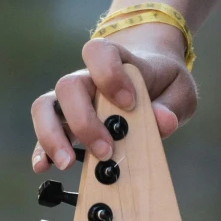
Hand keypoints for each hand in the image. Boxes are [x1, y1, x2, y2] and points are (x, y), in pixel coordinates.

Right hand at [30, 28, 197, 172]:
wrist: (151, 76)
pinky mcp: (67, 122)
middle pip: (69, 86)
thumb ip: (172, 105)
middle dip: (84, 121)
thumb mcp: (180, 91)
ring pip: (47, 106)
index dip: (109, 75)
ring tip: (67, 163)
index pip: (100, 53)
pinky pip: (45, 130)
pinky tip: (43, 166)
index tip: (129, 103)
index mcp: (116, 61)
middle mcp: (87, 78)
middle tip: (106, 150)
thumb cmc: (164, 82)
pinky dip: (41, 148)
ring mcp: (73, 100)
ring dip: (53, 135)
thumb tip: (162, 121)